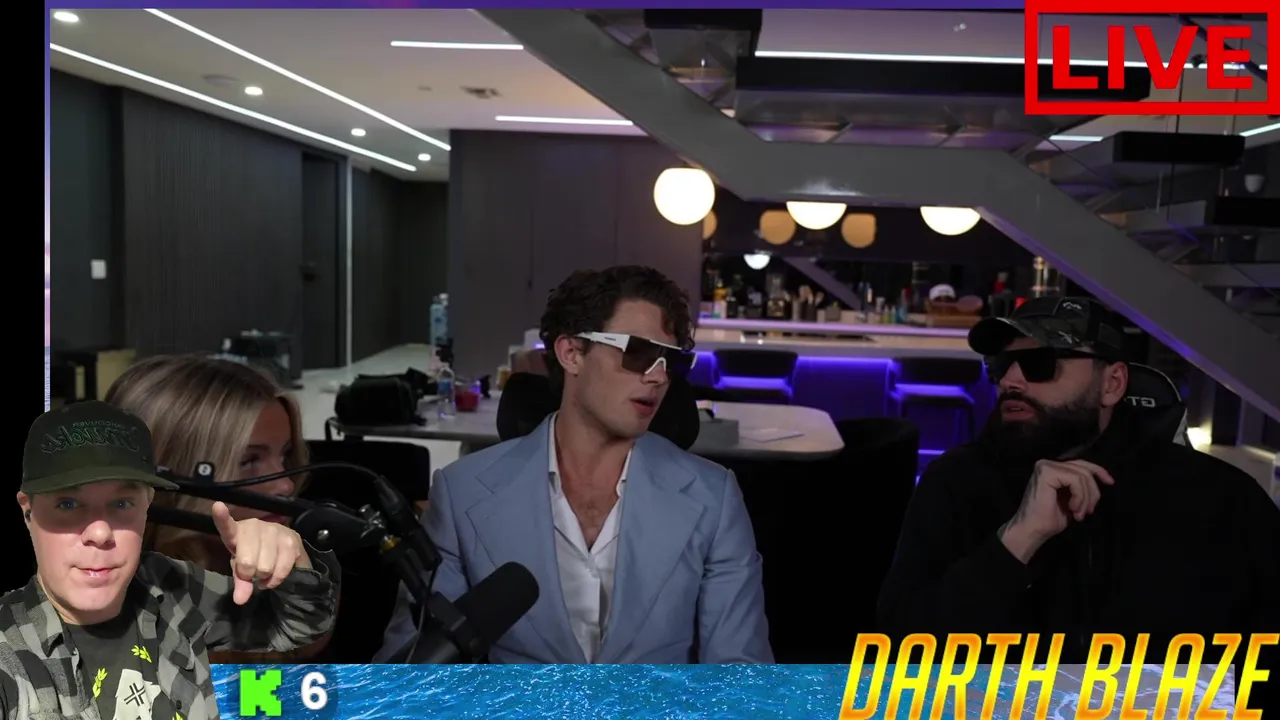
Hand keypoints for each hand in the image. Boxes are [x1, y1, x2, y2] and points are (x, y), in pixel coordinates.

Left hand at [212, 502, 311, 604]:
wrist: (285, 548)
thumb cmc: (256, 556)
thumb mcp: (242, 569)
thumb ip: (240, 583)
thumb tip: (240, 600)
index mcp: (238, 531)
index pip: (227, 525)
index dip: (222, 517)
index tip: (217, 506)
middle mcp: (256, 526)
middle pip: (247, 562)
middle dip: (250, 574)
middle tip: (253, 572)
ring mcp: (275, 530)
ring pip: (265, 567)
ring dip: (264, 577)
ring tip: (265, 571)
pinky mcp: (292, 539)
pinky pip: (281, 569)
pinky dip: (275, 580)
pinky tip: (273, 577)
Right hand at [999, 459, 1114, 563]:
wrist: (1033, 530)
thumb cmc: (1050, 519)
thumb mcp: (1072, 499)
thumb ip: (1081, 487)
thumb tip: (1101, 480)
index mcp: (1054, 469)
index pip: (1081, 464)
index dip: (1099, 471)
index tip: (1111, 483)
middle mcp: (1048, 463)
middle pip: (1084, 469)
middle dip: (1093, 492)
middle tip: (1089, 511)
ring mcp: (1046, 466)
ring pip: (1082, 475)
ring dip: (1086, 498)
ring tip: (1079, 514)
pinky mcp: (1046, 472)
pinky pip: (1075, 480)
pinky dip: (1079, 496)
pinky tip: (1073, 508)